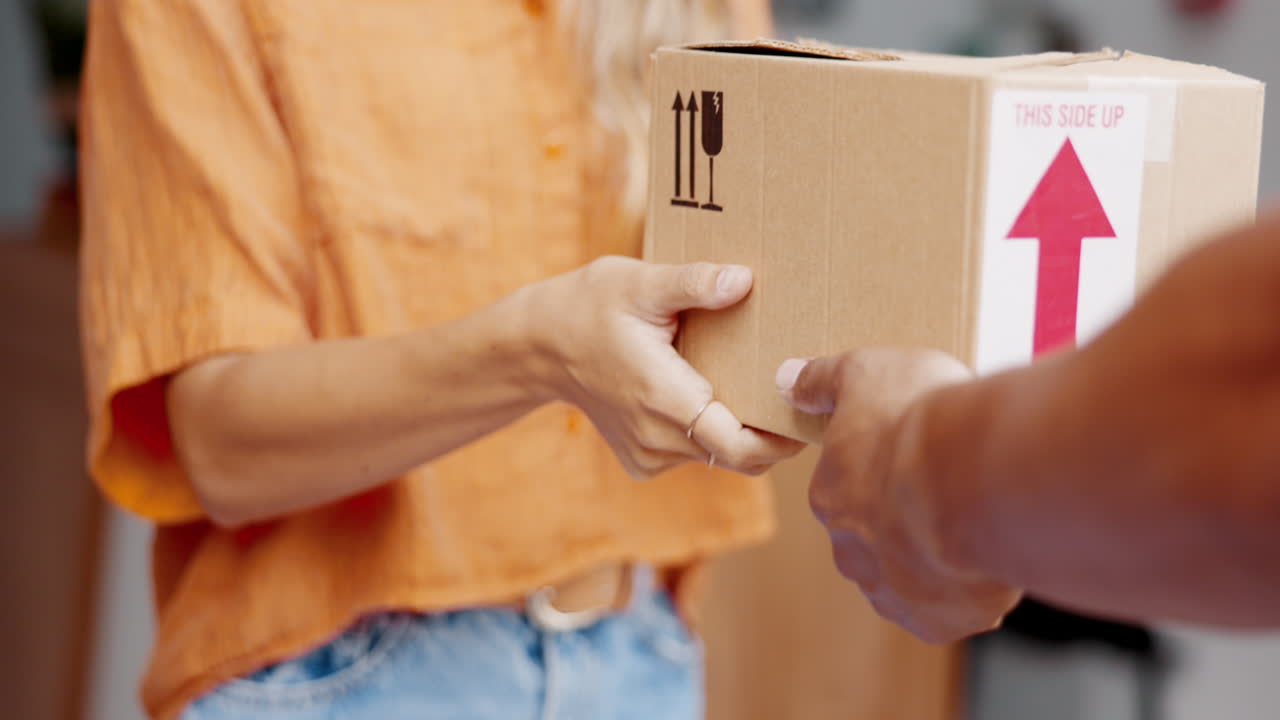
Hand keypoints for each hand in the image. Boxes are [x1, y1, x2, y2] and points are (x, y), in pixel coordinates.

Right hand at [531, 257, 804, 479]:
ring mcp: (648, 455)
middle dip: (773, 434)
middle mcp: (657, 438)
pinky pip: (693, 455)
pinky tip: (707, 393)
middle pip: (740, 456)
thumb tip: (743, 279)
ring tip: (755, 386)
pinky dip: (710, 433)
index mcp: (663, 398)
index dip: (783, 439)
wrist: (539, 346)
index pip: (742, 446)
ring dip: (741, 430)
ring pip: (718, 457)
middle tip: (797, 395)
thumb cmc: (590, 306)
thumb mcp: (641, 282)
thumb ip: (694, 282)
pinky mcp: (642, 460)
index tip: (806, 409)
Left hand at [777, 349, 1021, 642]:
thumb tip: (787, 380)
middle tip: (953, 485)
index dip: (890, 467)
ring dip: (938, 557)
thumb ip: (823, 379)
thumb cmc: (920, 419)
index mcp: (832, 498)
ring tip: (978, 521)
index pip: (853, 488)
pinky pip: (952, 611)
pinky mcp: (940, 622)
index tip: (922, 451)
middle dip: (909, 519)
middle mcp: (854, 555)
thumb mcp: (865, 371)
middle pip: (878, 539)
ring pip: (912, 580)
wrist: (976, 476)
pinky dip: (970, 591)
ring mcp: (895, 593)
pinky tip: (991, 558)